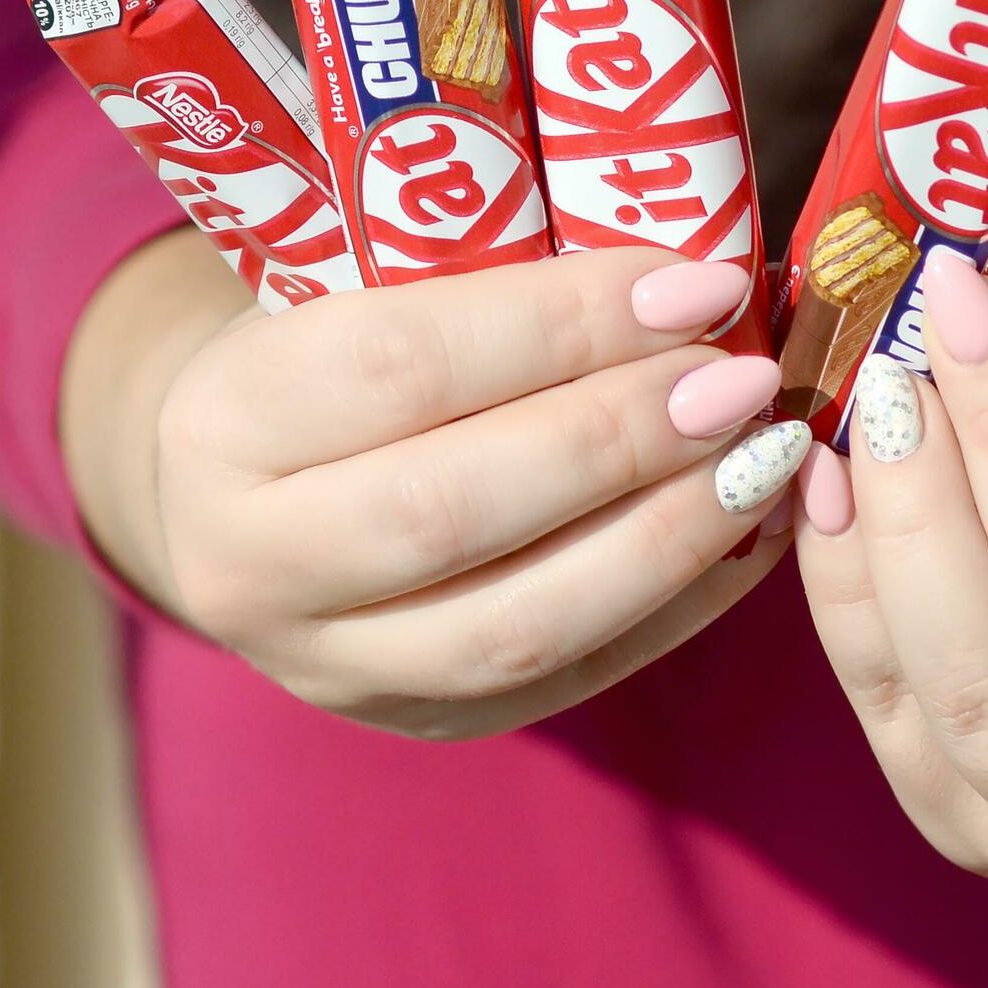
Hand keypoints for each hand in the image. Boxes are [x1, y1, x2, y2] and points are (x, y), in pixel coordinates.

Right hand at [104, 245, 810, 740]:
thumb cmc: (331, 350)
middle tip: (744, 378)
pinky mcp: (416, 720)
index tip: (698, 282)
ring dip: (667, 536)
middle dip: (623, 437)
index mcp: (222, 417)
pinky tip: (752, 531)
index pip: (404, 366)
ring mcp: (327, 664)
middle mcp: (248, 559)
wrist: (244, 491)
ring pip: (516, 624)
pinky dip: (678, 603)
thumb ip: (483, 273)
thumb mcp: (357, 285)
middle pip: (456, 507)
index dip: (564, 325)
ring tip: (765, 459)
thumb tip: (689, 267)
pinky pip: (567, 677)